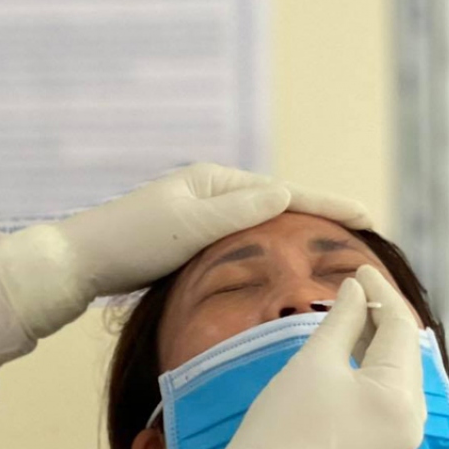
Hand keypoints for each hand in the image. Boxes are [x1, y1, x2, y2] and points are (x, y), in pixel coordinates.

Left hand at [0, 163, 372, 361]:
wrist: (78, 263)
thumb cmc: (130, 242)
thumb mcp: (189, 225)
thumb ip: (239, 211)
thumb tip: (288, 193)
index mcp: (214, 181)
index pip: (285, 191)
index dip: (330, 203)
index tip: (370, 216)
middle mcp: (210, 193)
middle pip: (279, 204)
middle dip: (322, 215)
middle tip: (368, 234)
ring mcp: (200, 217)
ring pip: (262, 225)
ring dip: (298, 233)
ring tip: (338, 250)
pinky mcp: (189, 243)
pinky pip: (243, 242)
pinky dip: (270, 249)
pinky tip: (283, 267)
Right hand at [161, 267, 425, 448]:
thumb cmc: (285, 420)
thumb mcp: (315, 361)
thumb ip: (343, 319)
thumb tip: (357, 288)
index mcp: (401, 397)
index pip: (401, 329)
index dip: (381, 293)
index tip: (358, 267)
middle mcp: (413, 422)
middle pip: (407, 354)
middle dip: (384, 317)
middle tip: (357, 285)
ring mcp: (402, 442)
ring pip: (401, 377)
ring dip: (381, 344)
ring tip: (355, 313)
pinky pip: (392, 401)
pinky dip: (377, 373)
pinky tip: (357, 353)